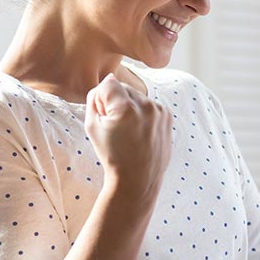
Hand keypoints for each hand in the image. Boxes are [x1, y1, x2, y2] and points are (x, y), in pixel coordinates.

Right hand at [84, 73, 172, 202]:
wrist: (137, 179)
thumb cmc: (111, 155)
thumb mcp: (92, 127)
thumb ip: (94, 99)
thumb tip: (107, 80)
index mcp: (125, 108)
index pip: (108, 83)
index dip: (100, 98)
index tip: (102, 114)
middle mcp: (145, 106)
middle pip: (123, 87)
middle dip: (115, 101)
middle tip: (115, 126)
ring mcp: (159, 111)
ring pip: (137, 96)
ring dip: (129, 106)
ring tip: (128, 131)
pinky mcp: (167, 116)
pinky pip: (149, 105)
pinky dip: (142, 113)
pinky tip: (139, 132)